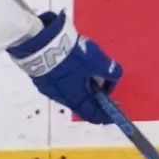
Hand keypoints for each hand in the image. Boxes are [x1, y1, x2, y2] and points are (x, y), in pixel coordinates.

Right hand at [8, 11, 122, 123]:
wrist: (41, 44)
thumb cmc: (70, 57)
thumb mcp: (96, 61)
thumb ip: (109, 69)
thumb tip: (116, 74)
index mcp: (76, 98)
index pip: (93, 115)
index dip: (105, 115)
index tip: (114, 111)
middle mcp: (62, 98)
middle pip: (83, 102)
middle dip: (95, 93)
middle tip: (104, 79)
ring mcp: (50, 89)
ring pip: (71, 91)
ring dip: (83, 83)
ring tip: (88, 67)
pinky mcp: (42, 78)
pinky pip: (61, 82)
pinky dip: (71, 77)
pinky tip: (73, 64)